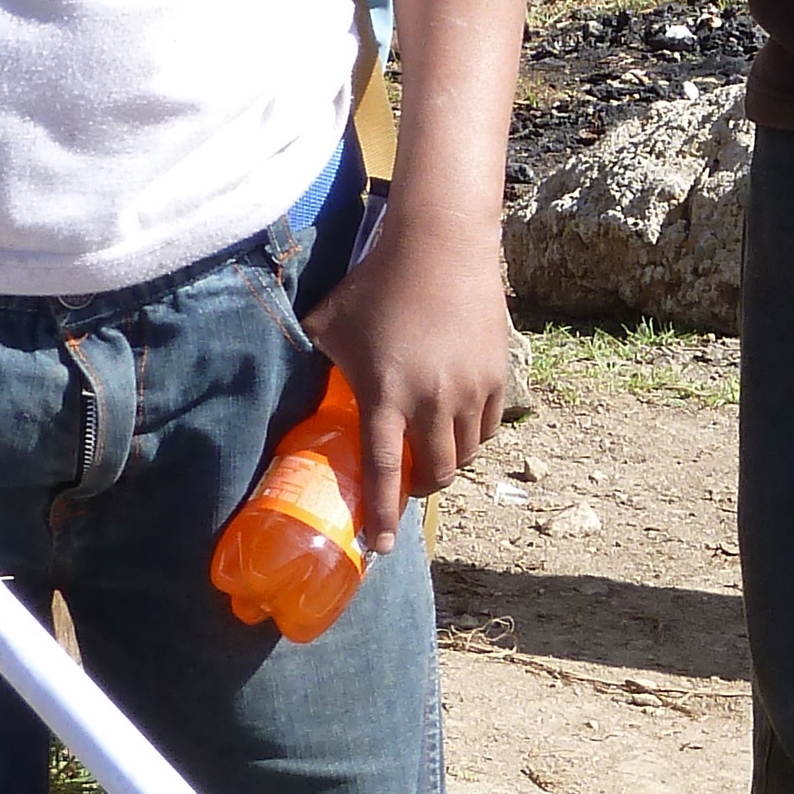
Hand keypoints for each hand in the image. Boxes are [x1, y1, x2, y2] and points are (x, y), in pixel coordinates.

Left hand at [307, 202, 508, 541]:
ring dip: (446, 464)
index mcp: (385, 395)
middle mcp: (432, 401)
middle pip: (433, 473)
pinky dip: (471, 438)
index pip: (382, 472)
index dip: (380, 515)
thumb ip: (318, 360)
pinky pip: (488, 428)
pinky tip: (457, 426)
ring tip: (430, 453)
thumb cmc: (377, 282)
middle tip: (405, 485)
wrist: (441, 245)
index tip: (380, 548)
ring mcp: (471, 390)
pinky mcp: (498, 375)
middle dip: (418, 490)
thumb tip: (295, 378)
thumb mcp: (330, 322)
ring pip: (464, 454)